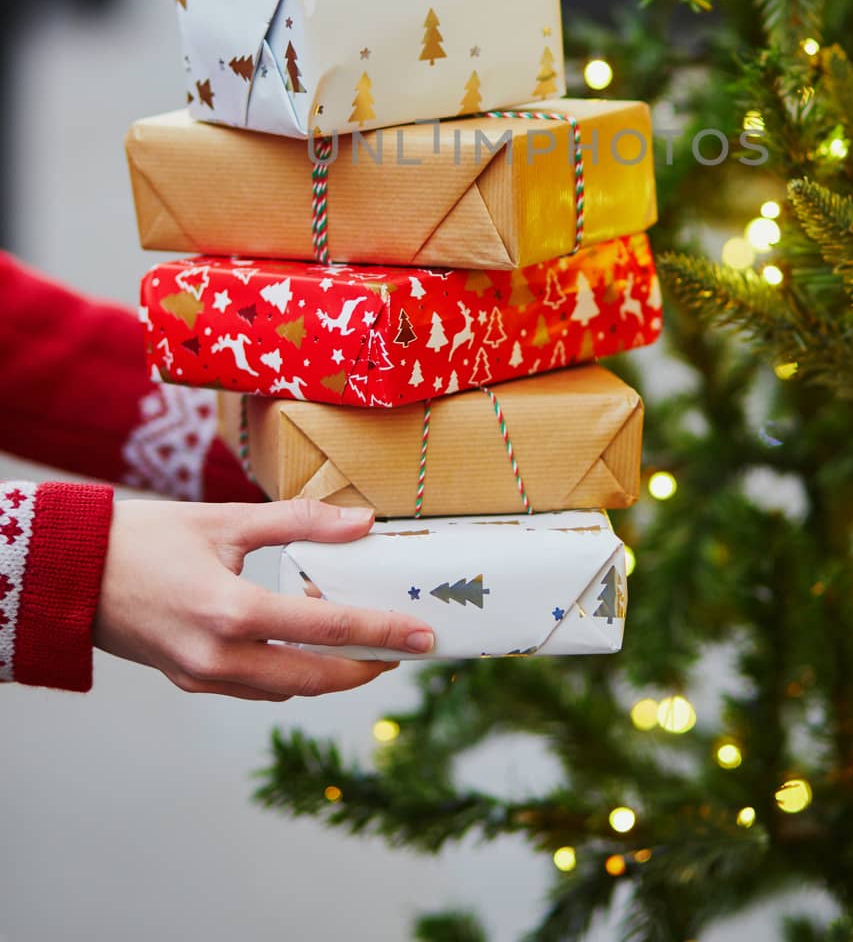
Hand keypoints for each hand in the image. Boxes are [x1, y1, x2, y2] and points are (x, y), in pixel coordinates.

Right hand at [93, 498, 434, 700]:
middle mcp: (219, 656)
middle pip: (315, 677)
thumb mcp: (226, 519)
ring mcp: (202, 676)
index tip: (423, 635)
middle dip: (368, 666)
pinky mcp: (191, 680)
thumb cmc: (146, 537)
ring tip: (366, 641)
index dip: (382, 632)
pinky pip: (256, 687)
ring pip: (287, 688)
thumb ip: (300, 521)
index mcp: (231, 611)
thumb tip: (363, 521)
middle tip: (407, 648)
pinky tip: (309, 641)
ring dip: (331, 671)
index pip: (327, 628)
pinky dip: (292, 670)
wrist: (73, 573)